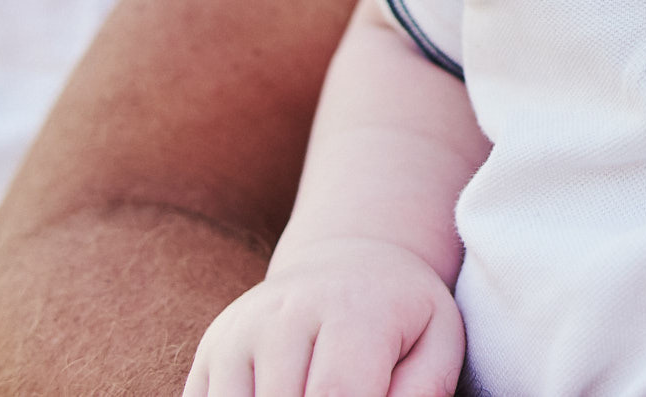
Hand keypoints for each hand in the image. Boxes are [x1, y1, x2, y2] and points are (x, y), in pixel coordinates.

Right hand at [182, 237, 463, 396]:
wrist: (347, 263)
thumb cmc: (400, 314)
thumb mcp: (437, 339)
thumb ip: (424, 389)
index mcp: (350, 310)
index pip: (336, 394)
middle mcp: (283, 316)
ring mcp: (236, 334)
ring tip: (311, 395)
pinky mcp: (208, 355)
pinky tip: (280, 396)